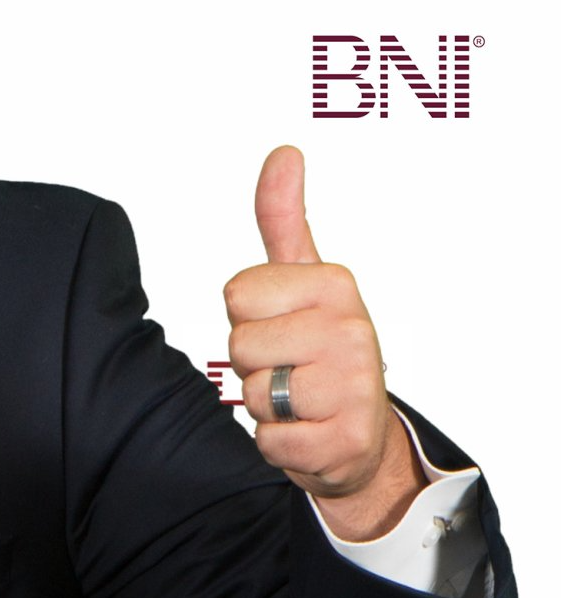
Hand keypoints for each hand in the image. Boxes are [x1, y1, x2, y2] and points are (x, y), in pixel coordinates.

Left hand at [223, 146, 425, 541]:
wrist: (360, 431)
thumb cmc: (321, 347)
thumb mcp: (302, 278)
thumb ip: (282, 217)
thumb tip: (283, 153)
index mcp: (335, 285)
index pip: (236, 294)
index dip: (247, 316)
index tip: (281, 324)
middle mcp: (353, 331)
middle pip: (239, 344)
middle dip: (253, 363)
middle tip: (290, 366)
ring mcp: (353, 387)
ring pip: (251, 394)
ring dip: (264, 405)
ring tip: (298, 399)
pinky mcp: (344, 440)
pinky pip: (269, 440)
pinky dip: (277, 444)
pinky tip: (306, 431)